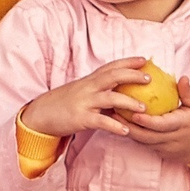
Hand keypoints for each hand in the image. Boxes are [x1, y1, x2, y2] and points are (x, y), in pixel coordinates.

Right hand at [19, 56, 154, 140]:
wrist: (40, 114)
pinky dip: (114, 126)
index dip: (128, 62)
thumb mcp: (81, 92)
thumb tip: (122, 92)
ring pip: (110, 98)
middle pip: (113, 76)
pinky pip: (101, 121)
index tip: (145, 60)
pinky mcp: (80, 118)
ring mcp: (84, 102)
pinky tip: (126, 131)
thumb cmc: (63, 103)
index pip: (111, 66)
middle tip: (149, 78)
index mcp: (89, 80)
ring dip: (129, 102)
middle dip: (132, 75)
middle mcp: (88, 88)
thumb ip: (100, 91)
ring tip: (144, 108)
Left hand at [121, 75, 189, 167]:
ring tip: (112, 117)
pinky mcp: (161, 153)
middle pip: (147, 136)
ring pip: (143, 142)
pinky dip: (133, 136)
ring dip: (127, 131)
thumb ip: (188, 93)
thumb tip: (181, 77)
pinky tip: (120, 125)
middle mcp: (172, 139)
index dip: (146, 121)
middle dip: (129, 126)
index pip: (161, 125)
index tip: (133, 112)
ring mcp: (166, 148)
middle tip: (114, 113)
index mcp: (182, 125)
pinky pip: (145, 145)